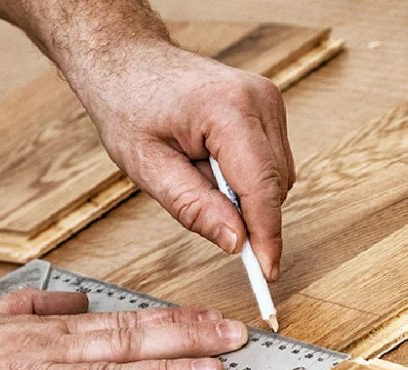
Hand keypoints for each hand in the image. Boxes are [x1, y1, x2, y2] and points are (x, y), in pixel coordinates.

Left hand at [72, 42, 293, 280]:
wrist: (128, 59)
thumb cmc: (129, 104)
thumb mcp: (147, 167)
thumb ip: (194, 208)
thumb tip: (237, 243)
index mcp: (228, 110)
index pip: (262, 188)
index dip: (267, 235)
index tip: (266, 272)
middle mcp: (259, 100)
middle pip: (275, 186)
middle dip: (246, 213)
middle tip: (200, 211)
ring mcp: (270, 100)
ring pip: (279, 177)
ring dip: (244, 193)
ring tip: (196, 172)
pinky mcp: (270, 106)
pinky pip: (273, 162)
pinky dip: (247, 177)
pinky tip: (210, 162)